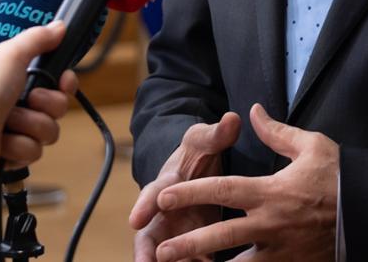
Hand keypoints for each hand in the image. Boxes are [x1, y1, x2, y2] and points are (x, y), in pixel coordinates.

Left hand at [0, 20, 78, 186]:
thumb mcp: (10, 55)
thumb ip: (37, 39)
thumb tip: (59, 26)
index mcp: (18, 80)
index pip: (57, 84)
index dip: (65, 84)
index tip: (63, 81)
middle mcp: (18, 105)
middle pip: (58, 110)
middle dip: (45, 106)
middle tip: (27, 99)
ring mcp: (14, 132)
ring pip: (48, 133)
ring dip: (29, 126)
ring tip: (6, 122)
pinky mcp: (10, 156)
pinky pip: (32, 153)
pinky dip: (17, 147)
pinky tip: (0, 142)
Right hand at [129, 110, 242, 261]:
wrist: (196, 171)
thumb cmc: (197, 155)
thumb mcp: (205, 141)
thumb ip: (217, 135)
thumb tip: (232, 119)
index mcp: (168, 185)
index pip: (152, 194)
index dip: (144, 206)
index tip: (135, 219)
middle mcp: (164, 212)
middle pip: (148, 236)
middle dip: (145, 252)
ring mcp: (174, 231)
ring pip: (166, 254)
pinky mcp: (188, 244)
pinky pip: (189, 261)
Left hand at [151, 104, 337, 261]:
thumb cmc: (342, 178)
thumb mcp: (312, 146)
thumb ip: (276, 133)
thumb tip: (252, 111)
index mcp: (271, 192)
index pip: (222, 190)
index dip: (190, 193)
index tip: (164, 197)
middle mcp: (272, 224)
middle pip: (221, 237)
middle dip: (189, 246)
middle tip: (162, 252)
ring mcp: (283, 250)